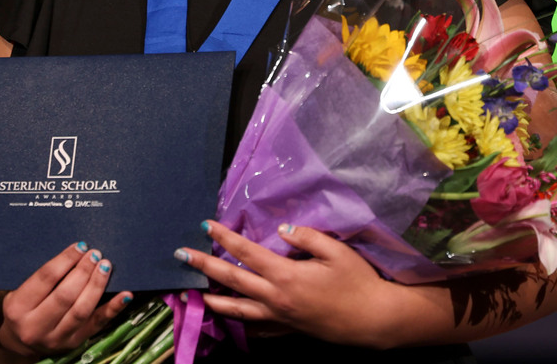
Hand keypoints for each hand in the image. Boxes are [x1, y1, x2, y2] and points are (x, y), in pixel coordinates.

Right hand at [0, 241, 132, 353]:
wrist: (21, 339)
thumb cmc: (24, 305)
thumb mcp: (21, 290)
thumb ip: (42, 276)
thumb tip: (76, 249)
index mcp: (17, 308)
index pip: (45, 279)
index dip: (65, 260)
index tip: (80, 246)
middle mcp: (34, 327)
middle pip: (64, 295)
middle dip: (83, 271)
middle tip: (95, 254)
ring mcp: (55, 338)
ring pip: (81, 310)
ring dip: (97, 285)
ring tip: (105, 266)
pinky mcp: (74, 344)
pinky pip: (97, 324)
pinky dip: (114, 308)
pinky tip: (125, 295)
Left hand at [175, 221, 400, 347]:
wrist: (374, 320)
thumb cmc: (358, 281)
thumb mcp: (336, 251)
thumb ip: (306, 237)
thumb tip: (282, 230)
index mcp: (285, 275)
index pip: (246, 253)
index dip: (224, 238)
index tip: (205, 226)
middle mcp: (276, 298)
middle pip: (231, 281)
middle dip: (204, 267)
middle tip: (182, 256)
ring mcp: (280, 318)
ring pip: (238, 310)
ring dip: (214, 300)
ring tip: (196, 294)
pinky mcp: (288, 330)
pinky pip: (258, 328)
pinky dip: (241, 322)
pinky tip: (233, 319)